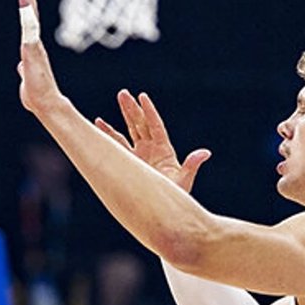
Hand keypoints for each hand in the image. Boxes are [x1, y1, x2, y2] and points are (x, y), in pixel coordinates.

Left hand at [17, 0, 65, 115]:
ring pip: (30, 17)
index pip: (29, 23)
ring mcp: (35, 45)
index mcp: (32, 48)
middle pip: (31, 14)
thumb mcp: (26, 78)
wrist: (44, 104)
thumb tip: (20, 66)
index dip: (27, 7)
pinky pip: (29, 27)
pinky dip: (27, 12)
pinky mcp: (33, 49)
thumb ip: (24, 69)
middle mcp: (34, 43)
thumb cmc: (36, 94)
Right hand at [94, 90, 210, 192]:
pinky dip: (108, 135)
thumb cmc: (174, 197)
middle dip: (132, 109)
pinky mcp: (129, 163)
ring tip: (116, 101)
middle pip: (140, 124)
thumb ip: (191, 166)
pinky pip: (117, 146)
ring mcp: (139, 155)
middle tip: (123, 94)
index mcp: (163, 150)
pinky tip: (99, 124)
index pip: (155, 126)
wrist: (161, 210)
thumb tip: (205, 153)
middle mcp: (151, 149)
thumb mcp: (183, 181)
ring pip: (129, 131)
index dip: (149, 112)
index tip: (142, 97)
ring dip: (123, 116)